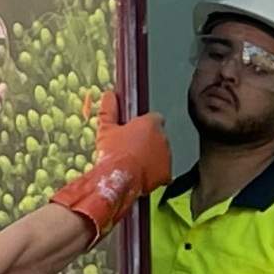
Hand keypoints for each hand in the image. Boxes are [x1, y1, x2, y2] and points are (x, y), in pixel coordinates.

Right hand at [52, 94, 173, 241]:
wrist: (117, 178)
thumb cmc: (112, 152)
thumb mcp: (106, 128)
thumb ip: (109, 110)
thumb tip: (108, 95)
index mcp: (151, 123)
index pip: (154, 118)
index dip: (143, 126)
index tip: (134, 133)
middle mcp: (163, 137)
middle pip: (158, 137)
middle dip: (148, 142)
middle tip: (132, 150)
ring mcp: (167, 156)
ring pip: (162, 154)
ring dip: (152, 158)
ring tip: (134, 164)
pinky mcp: (167, 173)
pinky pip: (163, 172)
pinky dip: (155, 174)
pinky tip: (141, 176)